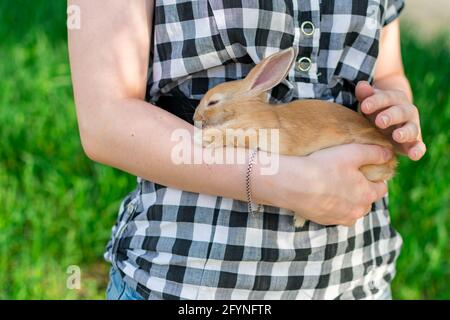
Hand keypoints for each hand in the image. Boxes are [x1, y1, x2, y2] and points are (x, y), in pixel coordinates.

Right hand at [262, 144, 392, 225]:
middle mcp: (357, 211)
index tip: (363, 170)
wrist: (294, 184)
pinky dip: (331, 206)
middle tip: (347, 176)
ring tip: (334, 187)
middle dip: (361, 191)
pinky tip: (321, 194)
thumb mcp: (352, 153)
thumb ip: (374, 153)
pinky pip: (334, 214)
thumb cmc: (324, 166)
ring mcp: (340, 219)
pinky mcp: (324, 221)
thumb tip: (390, 154)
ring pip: (350, 210)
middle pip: (366, 201)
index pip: (381, 189)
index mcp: (367, 195)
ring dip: (347, 201)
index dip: (375, 178)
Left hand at [355, 81, 425, 160]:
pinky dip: (418, 150)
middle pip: (400, 112)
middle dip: (391, 116)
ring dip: (405, 132)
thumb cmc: (376, 109)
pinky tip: (414, 156)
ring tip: (397, 136)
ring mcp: (411, 127)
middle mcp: (406, 111)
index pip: (386, 98)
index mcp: (395, 99)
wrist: (390, 118)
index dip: (376, 101)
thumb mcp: (370, 101)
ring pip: (411, 129)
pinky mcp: (412, 143)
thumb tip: (361, 85)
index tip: (364, 106)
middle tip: (379, 121)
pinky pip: (419, 146)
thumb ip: (365, 94)